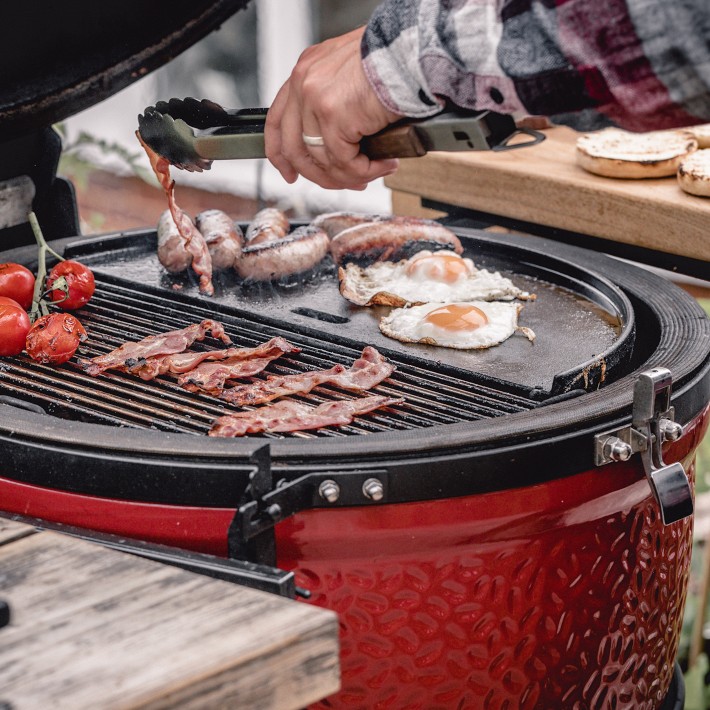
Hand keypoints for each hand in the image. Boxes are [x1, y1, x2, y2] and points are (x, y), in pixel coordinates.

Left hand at [264, 27, 402, 189]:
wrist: (413, 49)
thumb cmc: (395, 59)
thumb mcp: (351, 74)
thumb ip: (336, 101)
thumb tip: (339, 143)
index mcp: (305, 71)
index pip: (277, 120)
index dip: (280, 154)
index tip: (290, 173)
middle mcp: (304, 83)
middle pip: (295, 148)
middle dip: (320, 175)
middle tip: (348, 182)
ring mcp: (315, 100)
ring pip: (322, 160)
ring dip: (350, 175)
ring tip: (375, 171)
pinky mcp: (334, 116)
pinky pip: (344, 161)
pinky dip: (365, 171)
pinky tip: (384, 165)